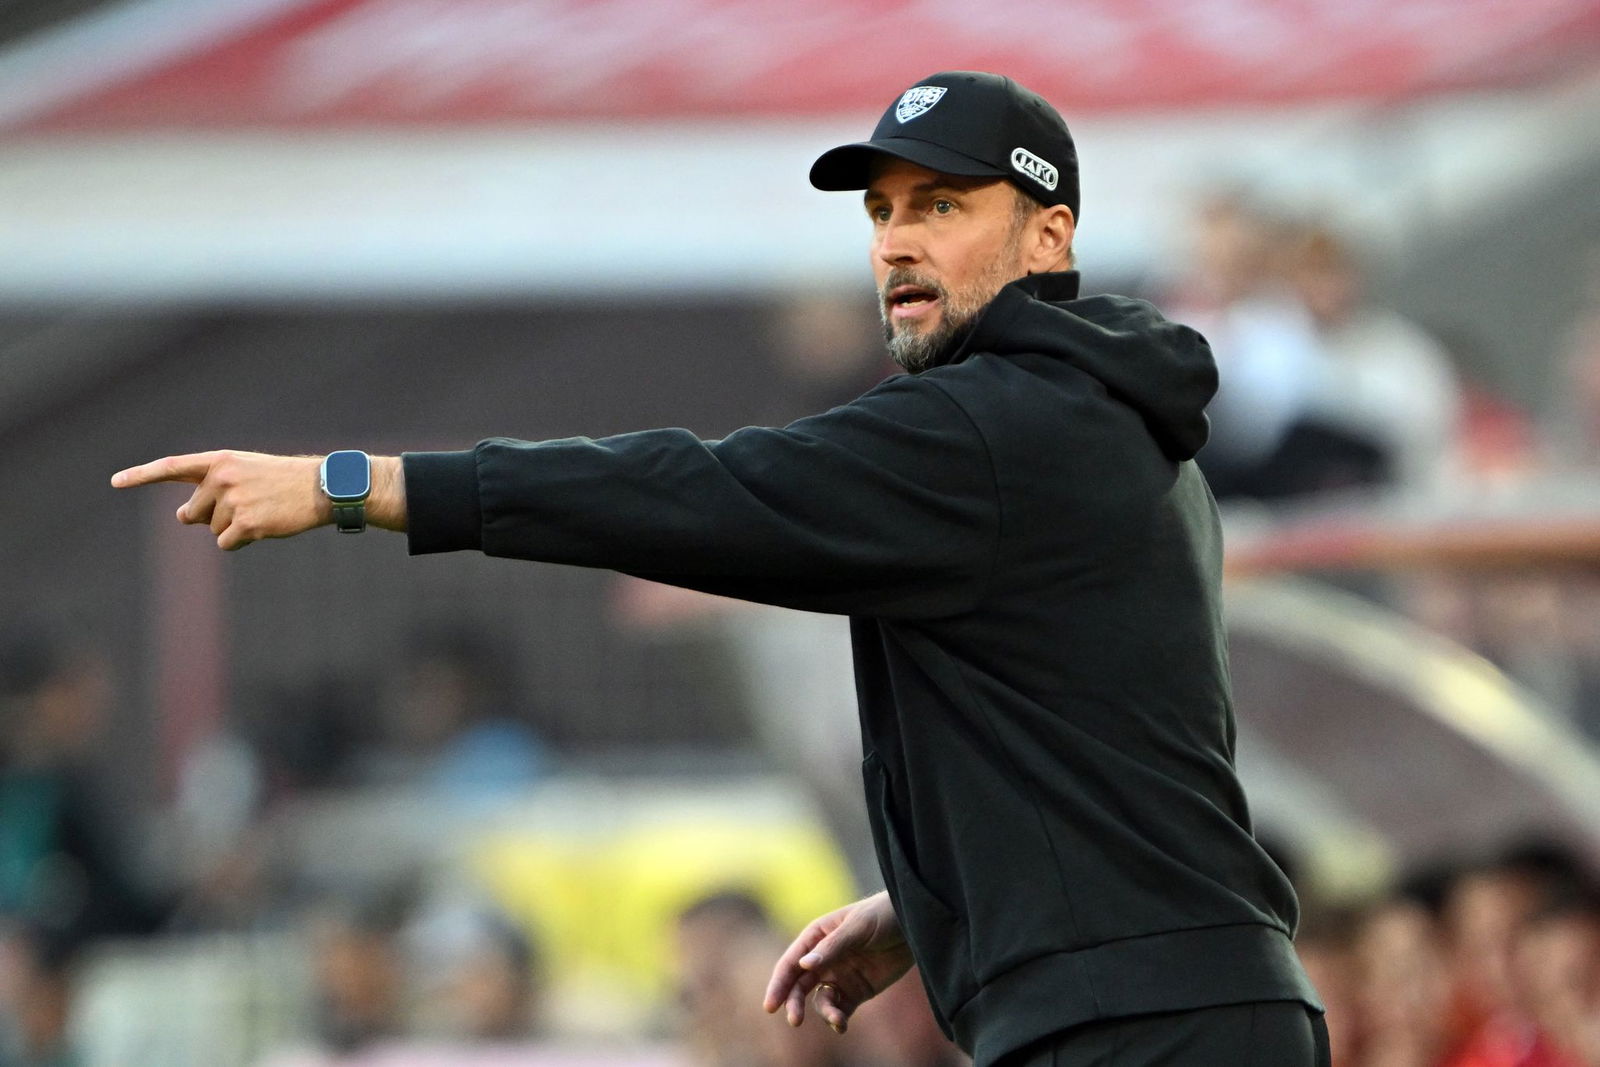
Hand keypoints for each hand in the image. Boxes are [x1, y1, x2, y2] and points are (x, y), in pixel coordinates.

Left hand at [111, 450, 329, 549]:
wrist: (322, 488)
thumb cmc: (283, 481)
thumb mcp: (245, 473)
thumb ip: (210, 489)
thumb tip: (181, 516)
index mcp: (220, 461)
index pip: (172, 467)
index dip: (141, 475)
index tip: (115, 482)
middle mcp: (221, 478)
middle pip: (193, 512)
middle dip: (212, 517)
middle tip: (247, 505)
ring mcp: (233, 501)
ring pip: (213, 529)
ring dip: (234, 528)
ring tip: (263, 511)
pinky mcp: (245, 524)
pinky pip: (226, 543)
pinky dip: (242, 541)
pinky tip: (265, 526)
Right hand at [763, 890, 912, 1033]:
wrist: (915, 925)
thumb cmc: (882, 915)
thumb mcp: (858, 927)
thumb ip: (832, 947)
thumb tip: (804, 965)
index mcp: (817, 936)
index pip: (791, 962)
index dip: (779, 984)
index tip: (771, 1005)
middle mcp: (823, 959)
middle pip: (799, 984)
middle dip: (794, 1002)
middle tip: (794, 1020)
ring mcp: (839, 976)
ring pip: (820, 1000)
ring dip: (823, 1012)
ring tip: (838, 1020)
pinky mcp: (857, 991)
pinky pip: (841, 1009)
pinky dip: (838, 1019)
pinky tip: (841, 1025)